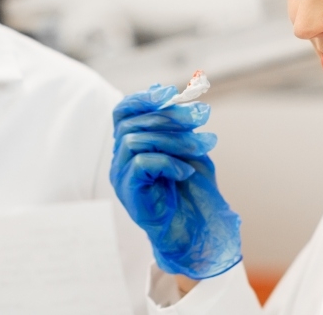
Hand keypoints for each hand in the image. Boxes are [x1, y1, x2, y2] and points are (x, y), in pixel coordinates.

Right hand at [110, 84, 241, 278]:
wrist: (197, 229)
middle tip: (201, 117)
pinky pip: (141, 163)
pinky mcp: (128, 192)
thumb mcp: (189, 148)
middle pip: (132, 123)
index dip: (142, 98)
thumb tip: (169, 92)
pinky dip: (168, 162)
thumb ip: (178, 123)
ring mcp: (121, 175)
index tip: (170, 92)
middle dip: (170, 116)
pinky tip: (186, 171)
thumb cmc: (193, 189)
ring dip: (174, 139)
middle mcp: (120, 159)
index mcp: (131, 145)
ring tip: (202, 148)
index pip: (122, 112)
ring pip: (135, 140)